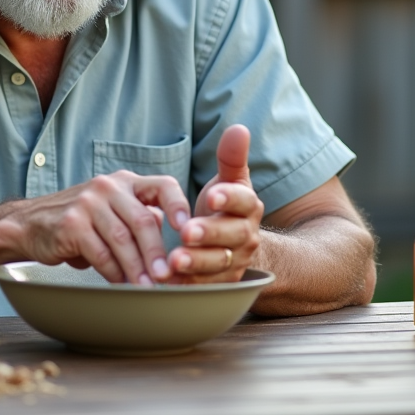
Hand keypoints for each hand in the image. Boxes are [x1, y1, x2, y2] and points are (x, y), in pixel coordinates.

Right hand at [0, 171, 191, 284]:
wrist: (31, 224)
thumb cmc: (81, 221)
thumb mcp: (113, 211)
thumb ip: (141, 218)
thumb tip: (177, 246)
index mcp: (126, 182)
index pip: (163, 186)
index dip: (179, 206)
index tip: (189, 231)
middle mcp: (108, 187)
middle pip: (143, 220)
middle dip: (157, 253)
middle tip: (167, 277)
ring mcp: (88, 203)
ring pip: (122, 239)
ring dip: (137, 268)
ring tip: (146, 287)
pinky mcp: (71, 223)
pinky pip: (99, 253)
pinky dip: (112, 272)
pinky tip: (119, 284)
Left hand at [168, 124, 263, 282]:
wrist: (238, 249)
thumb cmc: (226, 208)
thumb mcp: (231, 181)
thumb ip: (231, 157)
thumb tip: (238, 128)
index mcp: (248, 208)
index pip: (243, 201)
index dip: (229, 198)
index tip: (212, 194)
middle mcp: (246, 237)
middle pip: (232, 236)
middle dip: (209, 234)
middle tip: (186, 232)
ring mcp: (235, 263)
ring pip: (218, 265)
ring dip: (196, 264)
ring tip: (173, 261)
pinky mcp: (219, 285)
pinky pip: (203, 287)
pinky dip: (186, 285)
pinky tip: (167, 282)